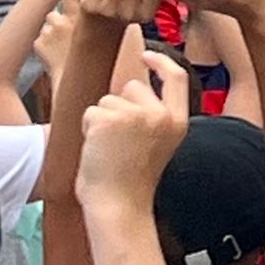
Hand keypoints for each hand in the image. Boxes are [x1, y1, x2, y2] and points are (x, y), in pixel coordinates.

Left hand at [77, 53, 189, 210]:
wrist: (119, 208)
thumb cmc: (132, 182)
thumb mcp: (157, 144)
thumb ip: (153, 116)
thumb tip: (133, 85)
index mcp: (177, 122)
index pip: (177, 78)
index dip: (162, 62)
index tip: (147, 55)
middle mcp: (160, 114)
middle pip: (132, 87)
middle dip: (119, 106)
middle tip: (119, 142)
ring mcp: (135, 116)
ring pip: (107, 100)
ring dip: (102, 121)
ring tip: (110, 151)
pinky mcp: (109, 120)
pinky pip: (90, 112)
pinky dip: (88, 130)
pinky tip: (98, 152)